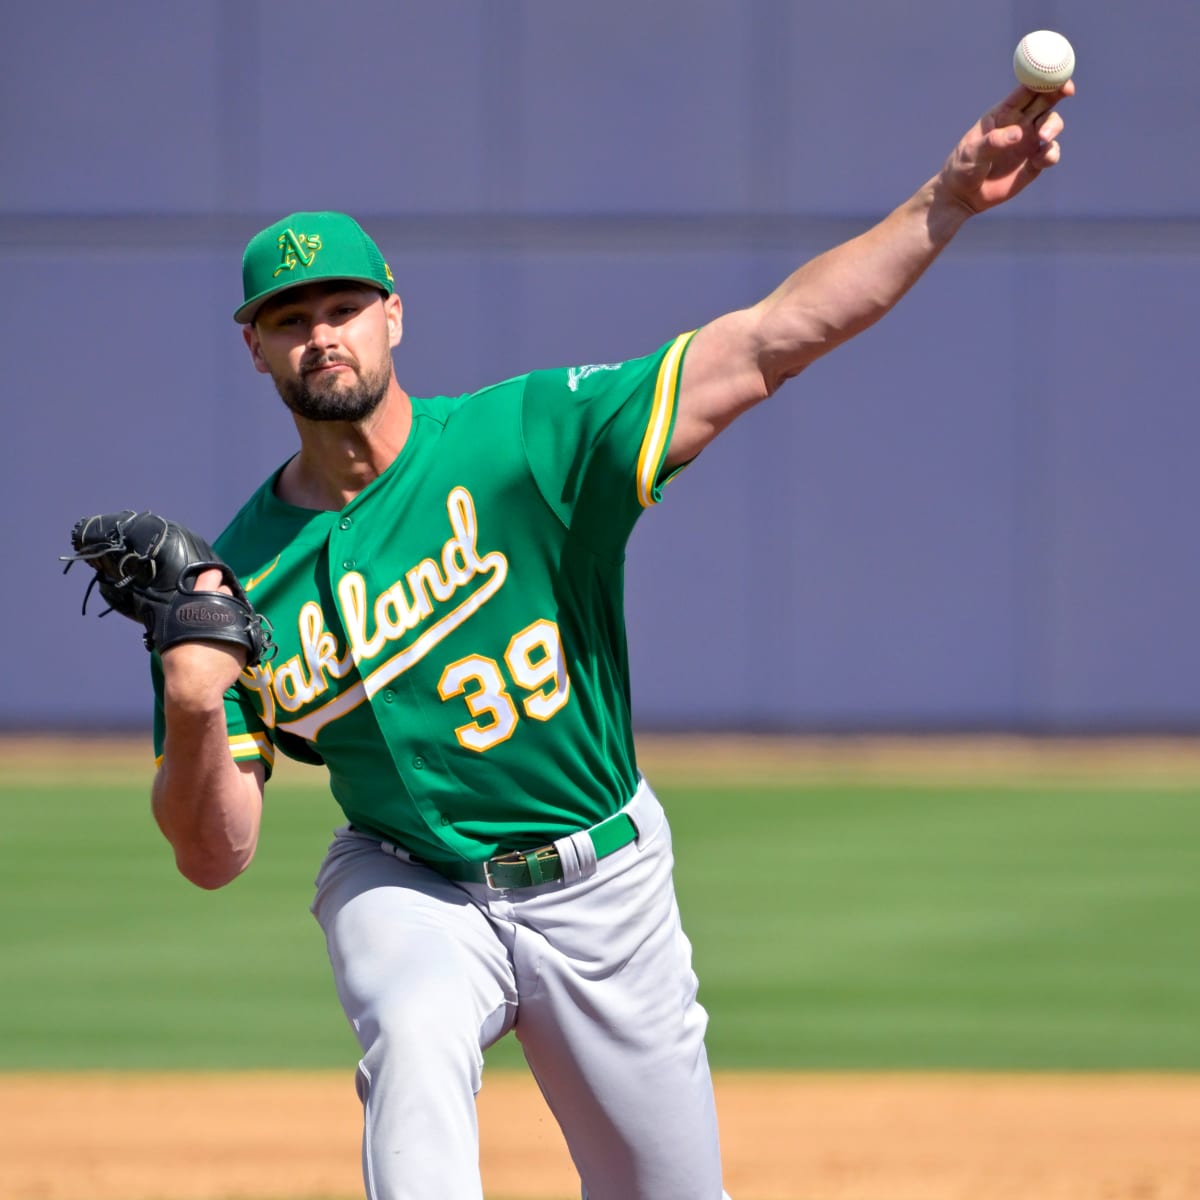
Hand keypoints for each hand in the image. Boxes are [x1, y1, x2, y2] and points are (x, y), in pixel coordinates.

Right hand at [160, 567, 248, 709]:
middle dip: (222, 596)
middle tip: (214, 606)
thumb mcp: (171, 628)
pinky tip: (227, 641)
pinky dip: (238, 632)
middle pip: (227, 592)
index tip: (212, 575)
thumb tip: (182, 603)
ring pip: (238, 609)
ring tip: (221, 624)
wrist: (195, 684)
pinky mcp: (247, 640)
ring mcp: (237, 624)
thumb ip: (182, 612)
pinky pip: (244, 630)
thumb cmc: (177, 658)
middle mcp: (222, 609)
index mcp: (200, 603)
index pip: (211, 575)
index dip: (212, 575)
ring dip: (231, 613)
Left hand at [939, 81, 1073, 215]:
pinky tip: (1040, 160)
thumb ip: (992, 142)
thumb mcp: (971, 154)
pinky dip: (1051, 153)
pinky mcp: (1033, 163)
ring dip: (1053, 126)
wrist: (963, 197)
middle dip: (1059, 91)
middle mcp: (1019, 123)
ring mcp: (1028, 142)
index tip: (1055, 75)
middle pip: (1045, 100)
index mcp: (1003, 113)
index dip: (1043, 79)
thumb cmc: (962, 168)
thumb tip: (1018, 133)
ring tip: (1043, 138)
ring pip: (1051, 124)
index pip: (1027, 90)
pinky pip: (1050, 153)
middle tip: (1068, 90)